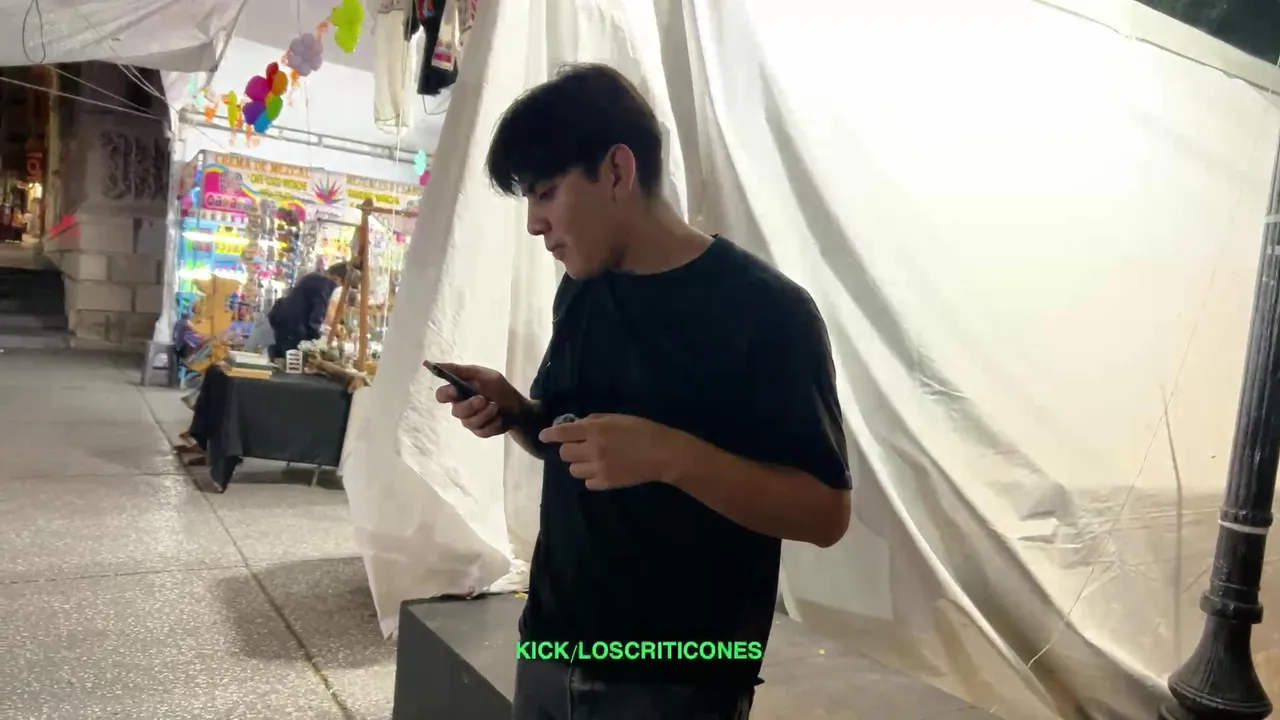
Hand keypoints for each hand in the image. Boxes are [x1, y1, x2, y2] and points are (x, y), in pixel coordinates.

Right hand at [431, 362, 524, 437]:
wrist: (518, 407)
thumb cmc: (499, 388)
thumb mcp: (483, 375)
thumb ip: (461, 371)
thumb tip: (437, 364)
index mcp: (459, 392)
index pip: (442, 395)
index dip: (445, 394)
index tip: (454, 392)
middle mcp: (461, 407)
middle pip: (456, 411)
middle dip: (471, 406)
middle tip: (484, 399)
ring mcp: (470, 421)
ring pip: (469, 422)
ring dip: (486, 414)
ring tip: (496, 407)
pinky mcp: (480, 431)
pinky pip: (481, 431)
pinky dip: (494, 423)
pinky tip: (501, 418)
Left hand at [537, 414, 687, 489]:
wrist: (662, 453)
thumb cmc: (642, 430)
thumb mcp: (618, 418)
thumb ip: (595, 421)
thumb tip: (578, 425)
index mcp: (595, 430)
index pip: (563, 433)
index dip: (550, 435)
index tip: (543, 437)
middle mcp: (593, 449)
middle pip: (565, 453)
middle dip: (569, 449)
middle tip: (579, 447)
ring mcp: (598, 468)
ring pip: (573, 470)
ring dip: (578, 464)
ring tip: (591, 460)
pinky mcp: (606, 483)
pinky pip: (587, 482)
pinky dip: (590, 476)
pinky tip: (601, 471)